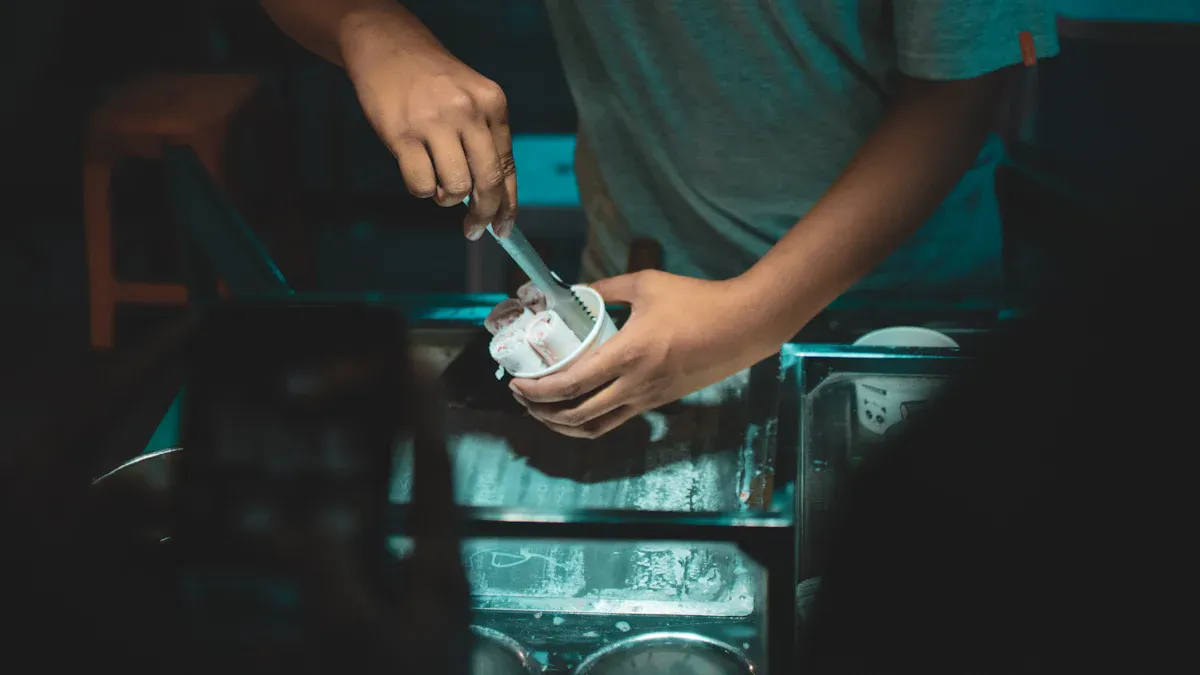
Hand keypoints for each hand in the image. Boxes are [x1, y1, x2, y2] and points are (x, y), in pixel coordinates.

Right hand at [341, 16, 516, 238]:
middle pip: (487, 182)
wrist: (388, 46)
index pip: (508, 166)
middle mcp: (469, 112)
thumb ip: (485, 140)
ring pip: (456, 188)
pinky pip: (421, 184)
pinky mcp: (402, 134)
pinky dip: (422, 190)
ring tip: (438, 182)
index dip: (508, 205)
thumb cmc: (433, 81)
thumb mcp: (472, 99)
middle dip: (483, 213)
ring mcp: (435, 122)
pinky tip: (417, 172)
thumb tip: (493, 198)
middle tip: (473, 228)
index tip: (504, 229)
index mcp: (493, 104)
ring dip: (447, 198)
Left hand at [509, 271, 781, 438]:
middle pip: (576, 414)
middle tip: (522, 397)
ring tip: (543, 411)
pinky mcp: (658, 403)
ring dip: (562, 425)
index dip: (537, 391)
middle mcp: (634, 385)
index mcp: (627, 354)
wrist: (742, 326)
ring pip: (595, 427)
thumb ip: (606, 287)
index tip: (517, 383)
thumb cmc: (696, 301)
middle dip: (541, 412)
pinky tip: (577, 411)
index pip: (571, 384)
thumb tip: (574, 290)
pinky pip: (615, 422)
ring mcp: (647, 399)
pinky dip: (588, 423)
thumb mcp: (646, 284)